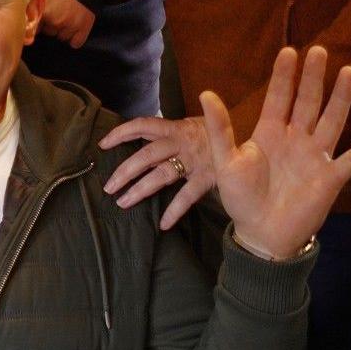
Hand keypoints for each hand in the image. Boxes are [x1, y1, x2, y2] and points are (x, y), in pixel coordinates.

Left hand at [35, 0, 95, 48]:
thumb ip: (33, 4)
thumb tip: (24, 15)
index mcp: (43, 12)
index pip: (33, 28)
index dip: (37, 24)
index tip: (39, 21)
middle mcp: (55, 22)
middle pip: (49, 32)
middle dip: (51, 25)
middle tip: (57, 13)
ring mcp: (70, 26)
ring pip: (62, 37)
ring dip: (63, 30)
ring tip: (67, 16)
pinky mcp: (84, 28)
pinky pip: (75, 43)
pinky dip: (75, 38)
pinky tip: (75, 28)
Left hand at [99, 115, 214, 228]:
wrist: (247, 140)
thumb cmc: (212, 134)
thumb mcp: (190, 126)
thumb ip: (168, 133)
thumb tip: (139, 137)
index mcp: (175, 128)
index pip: (143, 125)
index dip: (121, 133)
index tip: (103, 144)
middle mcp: (182, 142)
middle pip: (147, 155)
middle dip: (125, 170)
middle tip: (108, 187)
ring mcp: (194, 161)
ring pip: (161, 175)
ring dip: (140, 190)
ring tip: (123, 202)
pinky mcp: (208, 177)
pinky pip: (187, 196)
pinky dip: (174, 211)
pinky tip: (162, 224)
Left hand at [208, 46, 350, 258]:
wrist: (261, 234)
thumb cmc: (240, 198)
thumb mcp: (225, 161)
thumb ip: (220, 128)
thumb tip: (206, 93)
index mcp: (268, 133)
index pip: (278, 97)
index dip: (284, 76)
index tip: (289, 51)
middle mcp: (295, 139)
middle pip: (307, 102)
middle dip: (313, 78)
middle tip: (319, 50)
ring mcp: (315, 156)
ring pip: (331, 120)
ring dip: (341, 98)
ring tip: (350, 72)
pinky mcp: (331, 177)